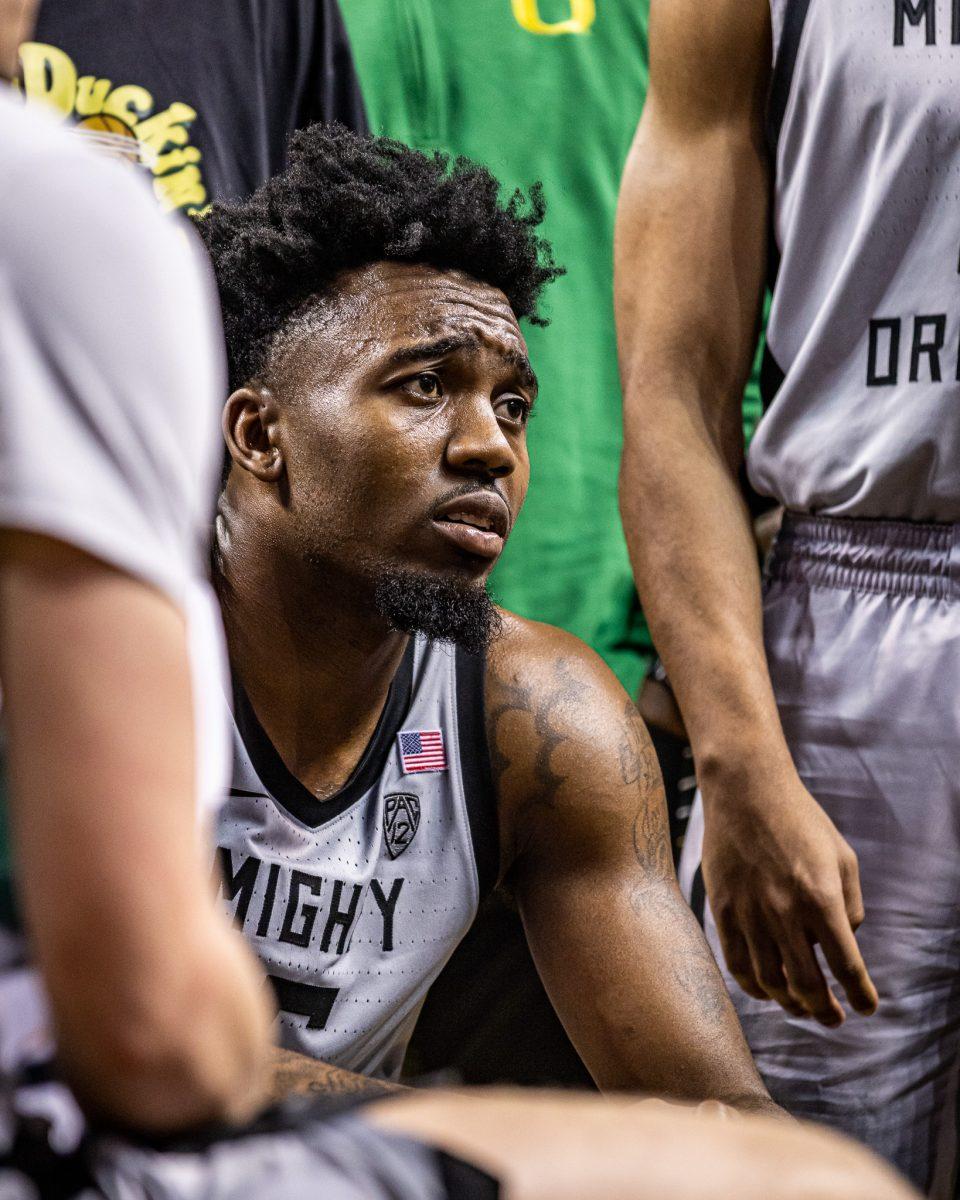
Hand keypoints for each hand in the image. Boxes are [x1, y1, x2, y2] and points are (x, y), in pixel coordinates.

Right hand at [701, 766, 877, 1024]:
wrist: (745, 790)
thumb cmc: (800, 820)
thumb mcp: (843, 857)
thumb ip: (850, 905)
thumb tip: (844, 942)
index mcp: (821, 899)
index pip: (846, 966)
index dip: (860, 995)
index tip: (865, 1008)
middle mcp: (784, 912)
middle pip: (807, 985)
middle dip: (824, 1011)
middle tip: (833, 1018)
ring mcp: (748, 912)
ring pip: (770, 981)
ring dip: (789, 1003)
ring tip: (800, 1005)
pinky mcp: (721, 908)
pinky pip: (736, 963)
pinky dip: (753, 986)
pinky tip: (767, 989)